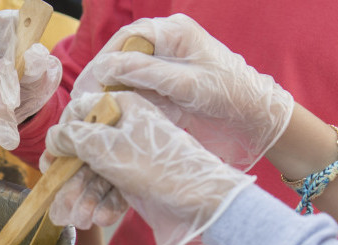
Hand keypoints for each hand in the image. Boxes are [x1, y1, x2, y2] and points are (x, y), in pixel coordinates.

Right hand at [44, 92, 254, 244]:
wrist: (201, 199)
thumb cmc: (155, 165)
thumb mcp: (106, 147)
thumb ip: (73, 138)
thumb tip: (53, 137)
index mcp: (122, 107)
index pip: (79, 114)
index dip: (61, 139)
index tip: (51, 163)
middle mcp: (127, 127)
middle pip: (85, 150)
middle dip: (72, 181)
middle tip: (60, 205)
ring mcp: (134, 154)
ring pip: (97, 173)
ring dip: (86, 198)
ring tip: (81, 220)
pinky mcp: (141, 177)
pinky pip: (115, 187)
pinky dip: (105, 203)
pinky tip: (101, 219)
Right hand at [72, 13, 293, 170]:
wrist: (257, 120)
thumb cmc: (230, 96)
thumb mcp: (188, 84)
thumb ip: (148, 73)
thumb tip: (107, 68)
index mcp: (174, 32)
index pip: (126, 39)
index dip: (103, 62)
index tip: (85, 87)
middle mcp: (166, 44)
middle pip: (120, 56)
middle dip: (99, 79)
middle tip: (81, 104)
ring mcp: (164, 66)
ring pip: (124, 75)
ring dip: (106, 93)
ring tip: (88, 113)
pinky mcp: (164, 88)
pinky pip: (135, 91)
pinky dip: (120, 103)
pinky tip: (107, 116)